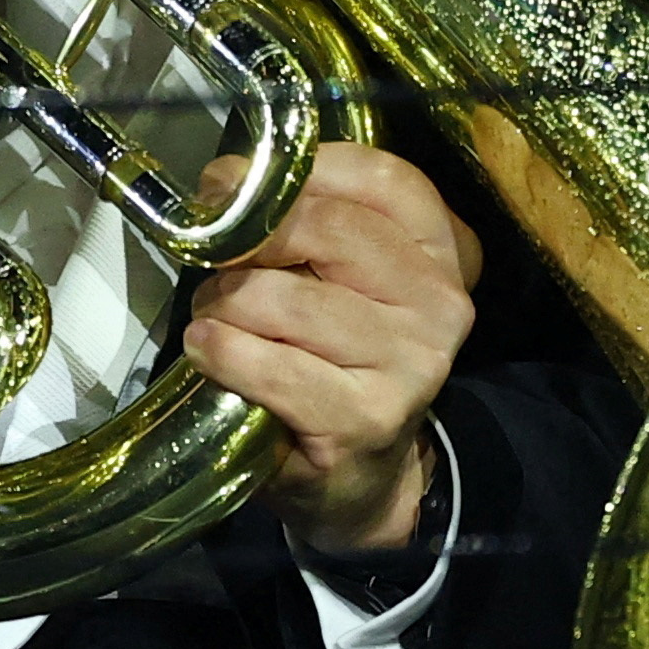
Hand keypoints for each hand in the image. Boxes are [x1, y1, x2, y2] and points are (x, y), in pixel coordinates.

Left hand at [183, 142, 479, 553]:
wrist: (363, 479)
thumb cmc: (337, 361)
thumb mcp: (340, 280)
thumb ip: (307, 223)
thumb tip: (226, 181)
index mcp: (440, 252)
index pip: (381, 177)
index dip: (297, 170)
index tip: (230, 181)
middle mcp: (437, 302)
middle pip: (325, 228)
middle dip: (246, 237)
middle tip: (209, 256)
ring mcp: (408, 362)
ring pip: (284, 298)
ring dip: (223, 303)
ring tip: (213, 319)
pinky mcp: (365, 417)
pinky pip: (268, 365)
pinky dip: (221, 351)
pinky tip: (208, 352)